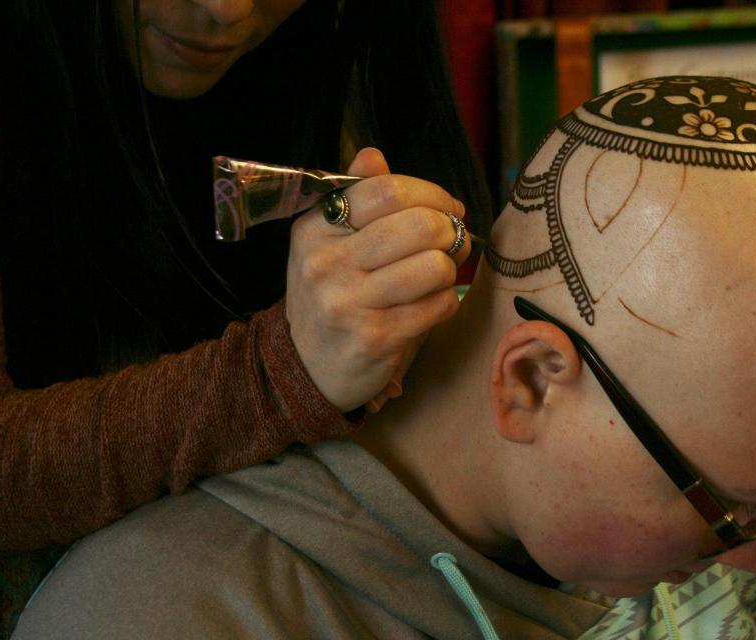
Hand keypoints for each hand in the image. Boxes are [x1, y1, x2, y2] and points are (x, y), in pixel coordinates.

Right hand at [285, 148, 471, 411]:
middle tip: (451, 240)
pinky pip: (439, 305)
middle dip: (449, 230)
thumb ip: (354, 197)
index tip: (447, 207)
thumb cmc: (329, 294)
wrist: (304, 367)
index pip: (387, 189)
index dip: (431, 193)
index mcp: (315, 228)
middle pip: (419, 226)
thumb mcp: (326, 242)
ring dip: (449, 269)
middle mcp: (327, 262)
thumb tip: (374, 155)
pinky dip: (446, 302)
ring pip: (435, 266)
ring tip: (438, 275)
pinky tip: (429, 304)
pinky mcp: (375, 338)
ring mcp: (349, 302)